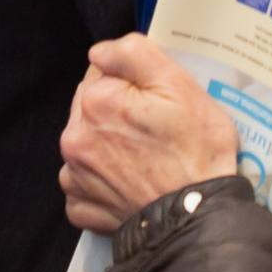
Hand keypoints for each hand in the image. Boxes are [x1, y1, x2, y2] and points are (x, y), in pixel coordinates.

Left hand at [60, 35, 236, 232]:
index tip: (158, 100)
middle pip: (91, 106)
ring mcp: (74, 177)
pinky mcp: (81, 207)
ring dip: (106, 145)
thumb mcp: (180, 85)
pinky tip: (129, 182)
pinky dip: (101, 181)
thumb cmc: (195, 150)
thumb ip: (134, 54)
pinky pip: (85, 183)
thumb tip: (99, 52)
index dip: (134, 81)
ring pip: (86, 144)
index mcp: (96, 102)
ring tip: (143, 158)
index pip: (105, 70)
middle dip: (116, 110)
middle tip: (154, 129)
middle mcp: (74, 138)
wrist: (196, 219)